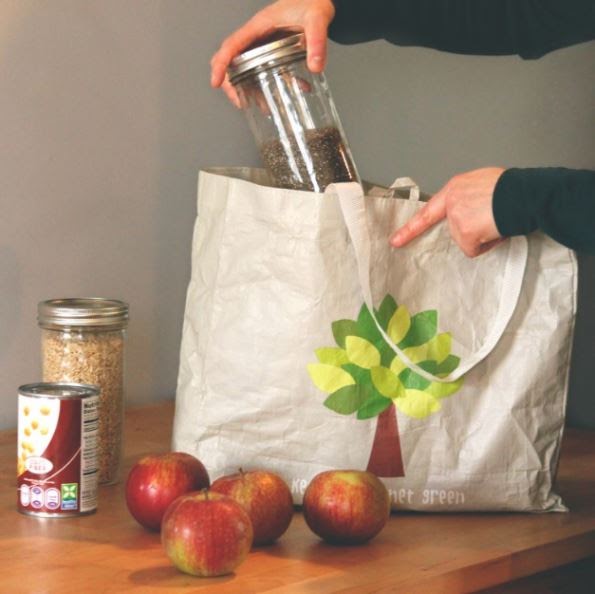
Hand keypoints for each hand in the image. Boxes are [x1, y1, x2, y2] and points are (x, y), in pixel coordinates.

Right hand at [210, 0, 334, 106]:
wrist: (318, 0)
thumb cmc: (312, 3)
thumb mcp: (316, 19)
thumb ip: (317, 41)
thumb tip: (315, 66)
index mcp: (259, 26)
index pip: (231, 46)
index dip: (221, 65)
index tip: (216, 82)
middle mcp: (256, 37)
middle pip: (231, 61)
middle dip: (231, 84)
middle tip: (241, 102)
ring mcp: (263, 45)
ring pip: (245, 70)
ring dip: (251, 90)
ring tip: (264, 107)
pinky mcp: (272, 53)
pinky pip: (262, 71)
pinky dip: (269, 86)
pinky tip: (285, 93)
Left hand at [389, 168, 505, 257]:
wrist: (522, 194)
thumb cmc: (510, 187)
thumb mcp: (481, 183)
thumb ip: (467, 196)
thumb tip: (471, 208)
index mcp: (454, 189)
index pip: (427, 212)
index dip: (410, 229)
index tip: (395, 241)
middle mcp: (451, 204)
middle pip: (454, 229)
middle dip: (471, 229)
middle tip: (489, 218)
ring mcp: (456, 220)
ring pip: (466, 240)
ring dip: (481, 236)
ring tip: (496, 221)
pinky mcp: (465, 234)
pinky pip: (473, 249)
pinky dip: (486, 244)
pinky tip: (496, 230)